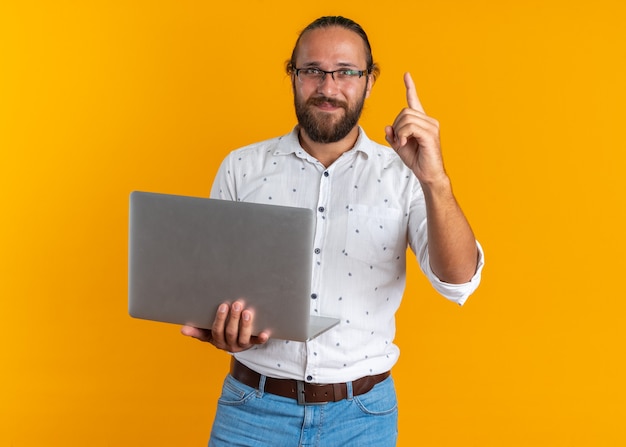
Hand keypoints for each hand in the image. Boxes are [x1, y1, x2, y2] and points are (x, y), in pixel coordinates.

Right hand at [180, 300, 268, 351]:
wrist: (235, 343)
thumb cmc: (219, 333)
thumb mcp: (207, 333)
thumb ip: (197, 330)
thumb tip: (182, 330)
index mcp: (216, 340)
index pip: (216, 331)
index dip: (219, 319)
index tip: (223, 306)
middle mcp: (228, 344)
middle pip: (230, 332)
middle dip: (233, 318)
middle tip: (236, 304)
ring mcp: (240, 345)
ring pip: (243, 337)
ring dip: (245, 325)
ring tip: (247, 312)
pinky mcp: (251, 344)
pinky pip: (256, 343)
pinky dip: (261, 338)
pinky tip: (265, 332)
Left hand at [385, 72, 447, 186]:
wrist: (429, 174)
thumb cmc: (417, 160)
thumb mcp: (400, 146)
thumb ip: (393, 136)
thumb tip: (387, 127)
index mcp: (422, 121)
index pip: (414, 100)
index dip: (410, 87)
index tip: (406, 75)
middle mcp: (429, 121)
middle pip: (404, 111)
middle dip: (396, 126)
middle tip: (398, 141)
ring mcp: (431, 126)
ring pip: (406, 118)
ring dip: (399, 132)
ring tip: (402, 143)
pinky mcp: (430, 134)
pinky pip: (410, 127)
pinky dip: (403, 135)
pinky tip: (404, 143)